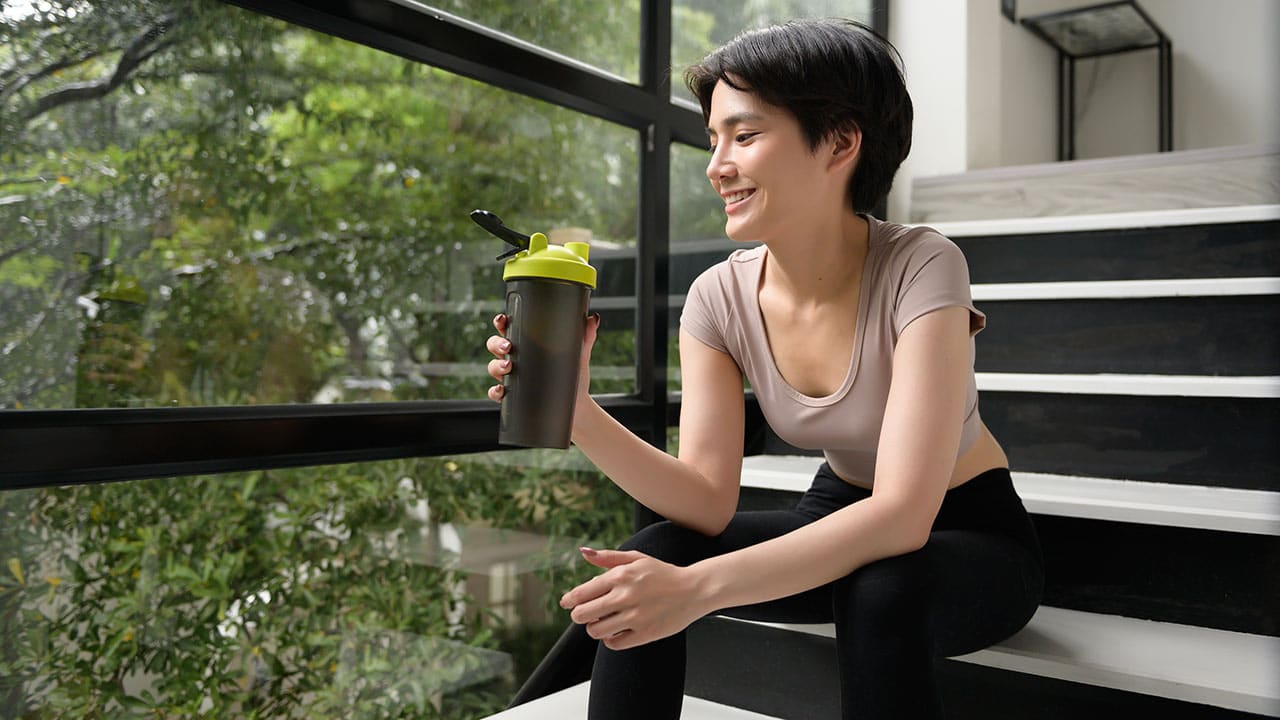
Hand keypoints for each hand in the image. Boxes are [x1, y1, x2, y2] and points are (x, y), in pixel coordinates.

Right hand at [484, 312, 601, 408]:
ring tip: (508, 367)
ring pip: (493, 367)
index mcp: (528, 344)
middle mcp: (516, 358)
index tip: (502, 319)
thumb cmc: (574, 377)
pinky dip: (496, 391)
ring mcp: (512, 377)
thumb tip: (593, 318)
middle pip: (495, 345)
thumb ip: (585, 336)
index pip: (510, 328)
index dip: (501, 322)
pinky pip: (496, 393)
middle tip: (508, 346)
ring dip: (496, 366)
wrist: (577, 407)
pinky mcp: (513, 396)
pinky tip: (502, 390)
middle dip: (497, 343)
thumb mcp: (580, 356)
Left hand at [559, 548, 706, 650]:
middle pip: (582, 615)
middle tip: (586, 613)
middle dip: (579, 615)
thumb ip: (607, 557)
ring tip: (604, 621)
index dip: (569, 600)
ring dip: (595, 627)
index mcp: (620, 576)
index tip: (567, 603)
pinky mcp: (644, 633)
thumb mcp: (636, 558)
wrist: (693, 590)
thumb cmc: (663, 574)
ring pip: (595, 631)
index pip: (581, 593)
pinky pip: (614, 643)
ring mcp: (635, 617)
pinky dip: (611, 639)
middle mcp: (625, 596)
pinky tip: (617, 630)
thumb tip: (583, 552)